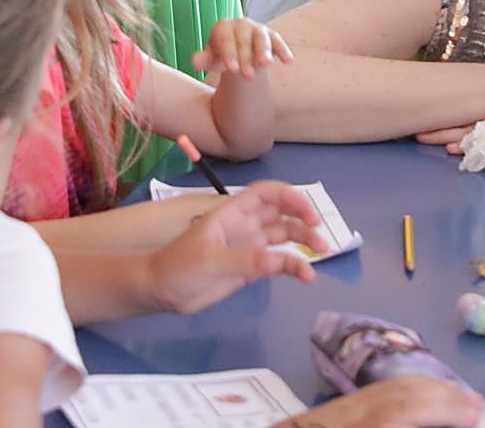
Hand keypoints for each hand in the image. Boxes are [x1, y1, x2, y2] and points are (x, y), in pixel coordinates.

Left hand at [147, 181, 327, 314]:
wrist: (161, 290)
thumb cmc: (179, 266)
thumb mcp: (211, 261)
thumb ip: (246, 260)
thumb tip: (282, 260)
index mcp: (233, 213)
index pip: (265, 194)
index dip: (288, 196)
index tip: (307, 211)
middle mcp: (245, 225)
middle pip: (280, 212)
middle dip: (302, 217)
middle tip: (319, 232)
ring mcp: (249, 246)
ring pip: (284, 235)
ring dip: (304, 239)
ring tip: (322, 251)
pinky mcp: (251, 267)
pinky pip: (279, 261)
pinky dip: (295, 265)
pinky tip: (307, 275)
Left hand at [191, 18, 293, 78]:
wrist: (238, 53)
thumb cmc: (222, 56)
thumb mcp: (212, 59)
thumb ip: (205, 59)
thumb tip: (195, 62)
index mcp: (222, 27)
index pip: (225, 40)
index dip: (229, 54)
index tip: (233, 70)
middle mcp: (240, 24)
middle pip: (244, 41)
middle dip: (246, 58)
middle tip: (248, 77)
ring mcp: (257, 28)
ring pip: (261, 38)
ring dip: (264, 51)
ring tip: (266, 64)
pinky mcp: (271, 35)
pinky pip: (278, 41)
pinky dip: (283, 50)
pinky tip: (288, 61)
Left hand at [274, 378, 484, 427]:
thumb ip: (387, 417)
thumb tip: (428, 415)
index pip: (393, 415)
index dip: (438, 410)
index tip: (474, 412)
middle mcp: (328, 421)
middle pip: (390, 396)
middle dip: (438, 397)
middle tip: (476, 402)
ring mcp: (318, 418)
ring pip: (376, 392)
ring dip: (421, 391)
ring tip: (454, 396)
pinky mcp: (314, 419)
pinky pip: (363, 400)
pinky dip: (398, 396)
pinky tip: (416, 400)